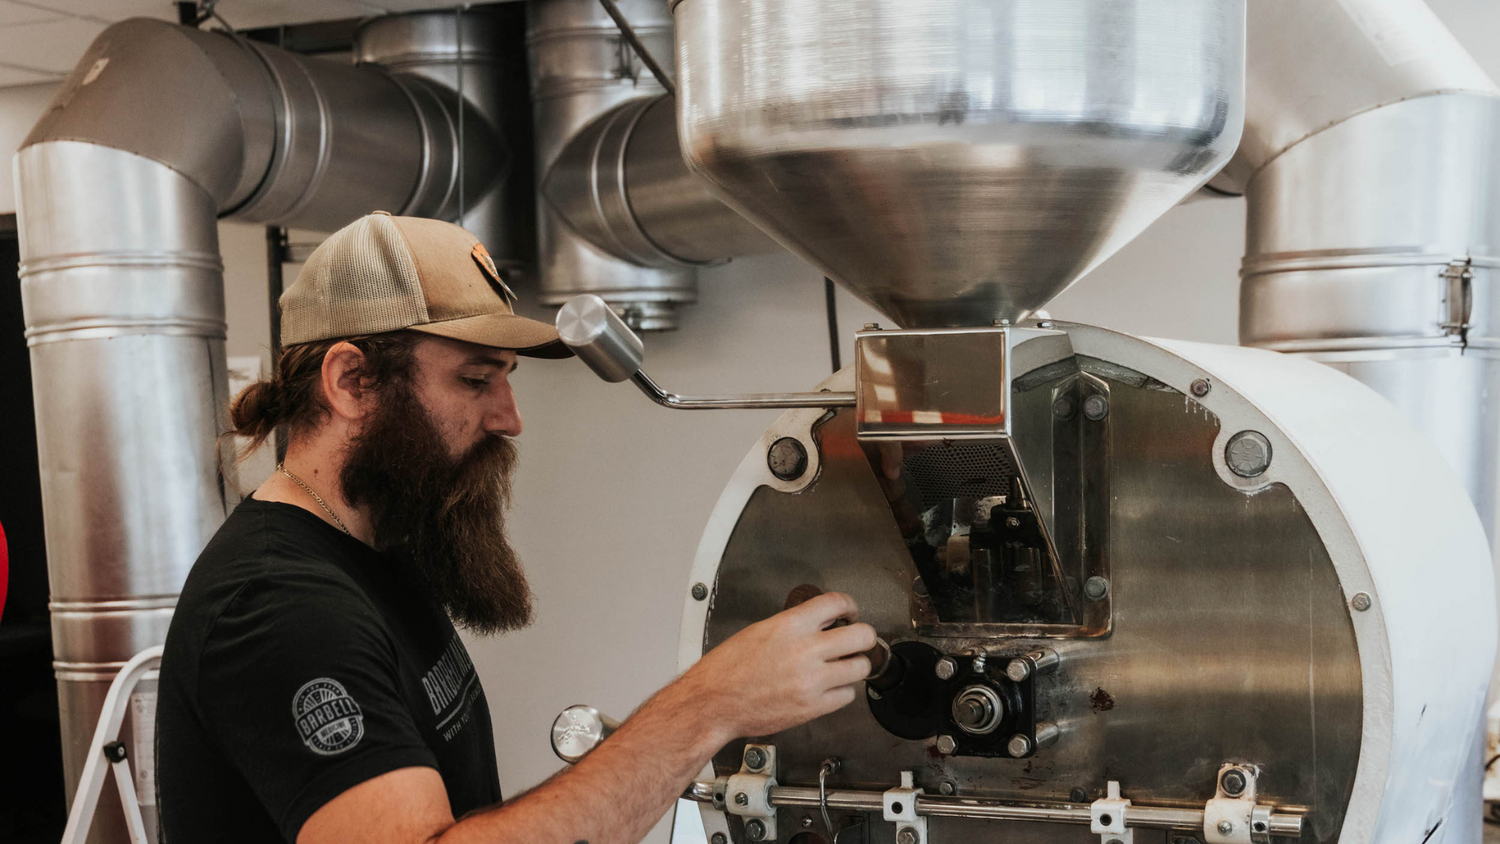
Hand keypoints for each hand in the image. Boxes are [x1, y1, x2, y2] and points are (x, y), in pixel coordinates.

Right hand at [674, 592, 875, 741]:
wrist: (714, 702)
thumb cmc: (728, 669)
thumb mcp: (760, 631)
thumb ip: (794, 625)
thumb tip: (819, 623)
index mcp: (789, 626)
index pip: (836, 602)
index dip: (849, 605)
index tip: (850, 611)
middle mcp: (805, 650)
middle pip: (861, 635)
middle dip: (862, 636)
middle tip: (856, 639)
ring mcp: (812, 680)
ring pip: (860, 667)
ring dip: (855, 665)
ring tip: (844, 665)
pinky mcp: (813, 707)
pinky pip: (847, 696)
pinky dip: (841, 691)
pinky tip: (829, 687)